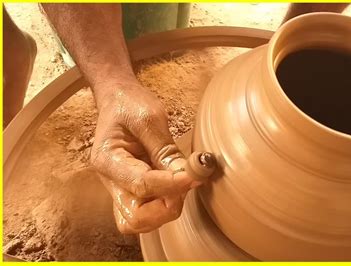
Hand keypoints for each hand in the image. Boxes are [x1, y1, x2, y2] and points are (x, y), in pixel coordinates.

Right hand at [90, 80, 199, 232]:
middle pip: (135, 217)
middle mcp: (110, 182)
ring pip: (140, 222)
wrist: (118, 99)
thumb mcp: (150, 117)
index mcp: (107, 159)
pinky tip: (175, 187)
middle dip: (166, 207)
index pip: (142, 184)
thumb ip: (166, 149)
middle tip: (187, 184)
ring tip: (181, 185)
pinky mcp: (130, 191)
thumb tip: (188, 175)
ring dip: (165, 210)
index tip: (196, 174)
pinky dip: (162, 207)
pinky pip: (145, 214)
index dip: (172, 184)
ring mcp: (119, 189)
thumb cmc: (131, 104)